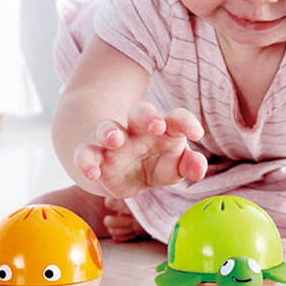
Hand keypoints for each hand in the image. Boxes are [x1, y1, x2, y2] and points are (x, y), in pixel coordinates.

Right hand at [74, 101, 206, 197]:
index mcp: (162, 130)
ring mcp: (113, 141)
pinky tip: (91, 172)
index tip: (196, 134)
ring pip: (108, 128)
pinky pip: (85, 154)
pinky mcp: (94, 157)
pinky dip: (86, 161)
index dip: (186, 122)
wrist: (117, 168)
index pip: (175, 118)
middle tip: (157, 125)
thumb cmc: (153, 163)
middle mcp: (137, 130)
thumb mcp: (172, 166)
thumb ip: (187, 166)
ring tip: (115, 140)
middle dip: (148, 116)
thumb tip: (200, 170)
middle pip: (140, 112)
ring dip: (110, 132)